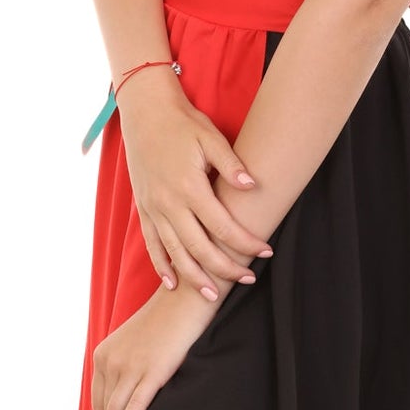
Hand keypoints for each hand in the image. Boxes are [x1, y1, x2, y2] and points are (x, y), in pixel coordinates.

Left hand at [91, 281, 225, 409]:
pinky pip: (134, 407)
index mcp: (104, 353)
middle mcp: (110, 360)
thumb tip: (133, 387)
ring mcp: (129, 367)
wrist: (186, 298)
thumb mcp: (139, 342)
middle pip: (105, 407)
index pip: (99, 397)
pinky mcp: (151, 372)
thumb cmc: (168, 321)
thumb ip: (130, 363)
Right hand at [116, 71, 274, 302]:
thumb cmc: (182, 124)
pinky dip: (162, 266)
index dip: (246, 243)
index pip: (223, 226)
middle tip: (248, 279)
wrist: (145, 112)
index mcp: (189, 187)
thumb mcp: (210, 138)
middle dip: (225, 268)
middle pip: (200, 248)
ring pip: (175, 253)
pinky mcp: (143, 209)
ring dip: (195, 277)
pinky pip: (152, 245)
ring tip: (213, 296)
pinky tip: (173, 283)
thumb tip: (253, 187)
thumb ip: (231, 165)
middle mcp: (169, 204)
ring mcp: (153, 209)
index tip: (266, 252)